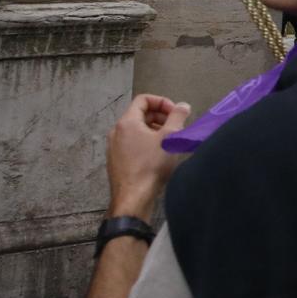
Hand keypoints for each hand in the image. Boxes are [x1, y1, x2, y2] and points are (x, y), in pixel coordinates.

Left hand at [106, 94, 190, 218]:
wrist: (133, 196)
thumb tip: (182, 106)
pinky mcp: (116, 161)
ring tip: (170, 142)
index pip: (143, 100)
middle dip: (161, 117)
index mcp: (127, 122)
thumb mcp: (170, 137)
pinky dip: (146, 143)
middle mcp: (116, 132)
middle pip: (140, 114)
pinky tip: (158, 156)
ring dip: (155, 130)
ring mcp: (114, 147)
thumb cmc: (151, 165)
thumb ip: (178, 117)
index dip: (162, 102)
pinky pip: (132, 144)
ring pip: (137, 130)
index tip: (176, 113)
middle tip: (176, 127)